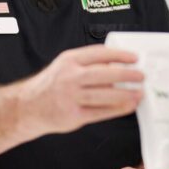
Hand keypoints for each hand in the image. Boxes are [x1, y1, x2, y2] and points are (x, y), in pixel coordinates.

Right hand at [20, 45, 143, 135]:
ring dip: (125, 95)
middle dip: (125, 75)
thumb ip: (87, 64)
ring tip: (139, 93)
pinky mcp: (73, 115)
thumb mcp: (65, 66)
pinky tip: (127, 106)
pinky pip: (99, 112)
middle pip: (102, 74)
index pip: (98, 54)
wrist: (28, 107)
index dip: (119, 55)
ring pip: (103, 95)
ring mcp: (70, 97)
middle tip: (140, 76)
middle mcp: (69, 77)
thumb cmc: (51, 85)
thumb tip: (118, 66)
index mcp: (69, 61)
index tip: (134, 58)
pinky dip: (116, 110)